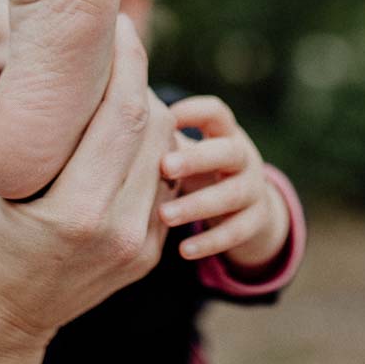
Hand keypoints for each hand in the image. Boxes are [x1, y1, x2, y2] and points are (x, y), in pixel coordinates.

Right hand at [0, 15, 175, 355]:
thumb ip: (32, 119)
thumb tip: (55, 48)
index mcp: (75, 211)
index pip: (124, 116)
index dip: (128, 62)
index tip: (118, 25)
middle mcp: (118, 230)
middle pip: (154, 128)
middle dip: (138, 79)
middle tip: (117, 45)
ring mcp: (140, 247)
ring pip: (165, 153)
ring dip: (148, 112)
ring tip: (116, 88)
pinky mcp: (149, 255)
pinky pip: (161, 184)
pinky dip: (148, 151)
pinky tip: (122, 134)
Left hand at [158, 95, 290, 271]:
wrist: (247, 208)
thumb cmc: (197, 171)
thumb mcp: (184, 151)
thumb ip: (157, 139)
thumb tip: (107, 122)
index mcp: (224, 134)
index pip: (216, 113)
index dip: (194, 113)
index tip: (163, 119)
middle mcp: (243, 157)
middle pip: (228, 151)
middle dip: (196, 159)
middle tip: (163, 167)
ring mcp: (254, 189)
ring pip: (233, 194)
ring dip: (198, 204)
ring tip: (164, 215)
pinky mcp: (256, 221)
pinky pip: (238, 232)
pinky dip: (211, 242)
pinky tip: (184, 250)